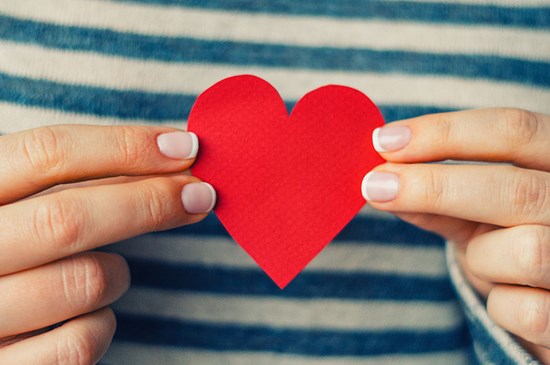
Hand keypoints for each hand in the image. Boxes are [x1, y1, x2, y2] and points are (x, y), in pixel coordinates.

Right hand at [0, 125, 214, 363]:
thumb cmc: (10, 254)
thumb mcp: (22, 208)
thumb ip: (73, 184)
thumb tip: (169, 159)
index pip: (47, 153)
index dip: (125, 145)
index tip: (184, 146)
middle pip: (69, 218)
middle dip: (150, 202)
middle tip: (201, 195)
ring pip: (86, 282)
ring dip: (117, 274)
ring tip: (107, 273)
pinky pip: (81, 342)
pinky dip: (100, 326)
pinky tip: (86, 316)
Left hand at [361, 108, 549, 361]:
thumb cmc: (516, 242)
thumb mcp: (484, 211)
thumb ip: (442, 195)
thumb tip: (382, 177)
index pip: (513, 130)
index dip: (444, 133)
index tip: (383, 142)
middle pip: (514, 187)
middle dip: (434, 186)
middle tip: (374, 185)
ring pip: (524, 251)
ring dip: (482, 258)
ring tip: (486, 259)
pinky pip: (523, 310)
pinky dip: (500, 305)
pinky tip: (509, 296)